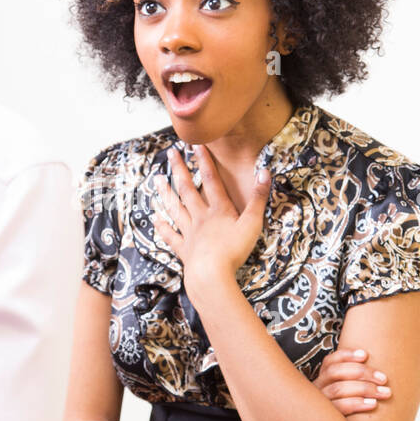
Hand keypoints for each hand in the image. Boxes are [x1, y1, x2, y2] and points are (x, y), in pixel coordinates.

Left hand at [151, 144, 272, 291]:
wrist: (211, 275)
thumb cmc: (234, 251)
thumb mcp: (252, 224)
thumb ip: (258, 198)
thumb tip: (265, 172)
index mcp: (219, 211)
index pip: (212, 180)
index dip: (204, 161)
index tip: (196, 144)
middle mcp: (201, 218)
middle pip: (187, 190)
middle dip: (179, 170)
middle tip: (170, 153)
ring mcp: (190, 233)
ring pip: (175, 208)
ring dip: (166, 192)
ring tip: (156, 178)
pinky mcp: (184, 249)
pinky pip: (170, 235)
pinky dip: (162, 226)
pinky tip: (154, 217)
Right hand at [313, 347, 391, 414]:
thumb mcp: (346, 399)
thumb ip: (354, 384)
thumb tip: (374, 365)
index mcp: (321, 382)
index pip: (329, 362)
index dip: (346, 356)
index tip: (365, 354)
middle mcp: (315, 392)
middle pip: (335, 373)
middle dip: (362, 372)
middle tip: (384, 378)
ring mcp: (317, 408)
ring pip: (338, 389)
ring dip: (364, 387)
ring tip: (385, 392)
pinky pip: (339, 409)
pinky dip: (356, 404)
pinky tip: (373, 405)